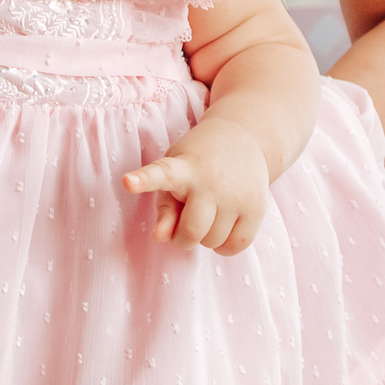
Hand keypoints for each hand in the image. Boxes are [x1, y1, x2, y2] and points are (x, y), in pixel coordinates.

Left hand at [123, 116, 270, 254]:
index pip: (162, 174)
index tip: (127, 182)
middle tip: (184, 224)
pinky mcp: (256, 207)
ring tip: (209, 212)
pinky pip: (235, 246)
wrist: (244, 137)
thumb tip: (160, 238)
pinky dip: (224, 246)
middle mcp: (211, 181)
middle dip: (183, 237)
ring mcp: (237, 194)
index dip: (143, 180)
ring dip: (206, 237)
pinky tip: (224, 225)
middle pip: (192, 231)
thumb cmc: (199, 160)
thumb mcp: (175, 171)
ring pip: (213, 242)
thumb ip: (164, 208)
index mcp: (184, 167)